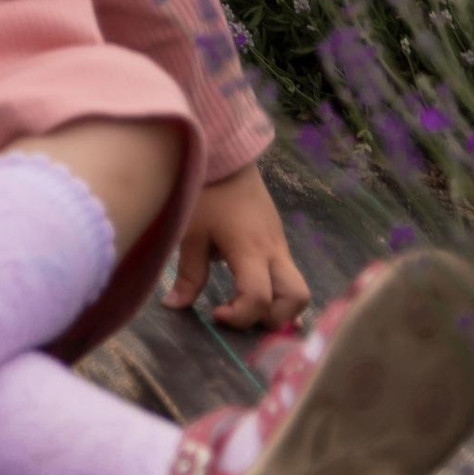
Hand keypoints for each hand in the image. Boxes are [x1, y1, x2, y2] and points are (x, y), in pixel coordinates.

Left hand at [165, 164, 308, 333]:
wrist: (227, 155)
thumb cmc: (205, 191)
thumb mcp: (192, 232)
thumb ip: (189, 273)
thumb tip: (175, 306)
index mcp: (250, 250)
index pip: (259, 298)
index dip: (240, 316)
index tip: (216, 313)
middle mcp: (274, 251)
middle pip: (297, 299)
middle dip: (274, 319)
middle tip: (241, 314)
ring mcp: (281, 244)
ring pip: (298, 288)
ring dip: (278, 306)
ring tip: (245, 304)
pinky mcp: (278, 239)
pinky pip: (287, 273)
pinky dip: (275, 289)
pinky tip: (246, 284)